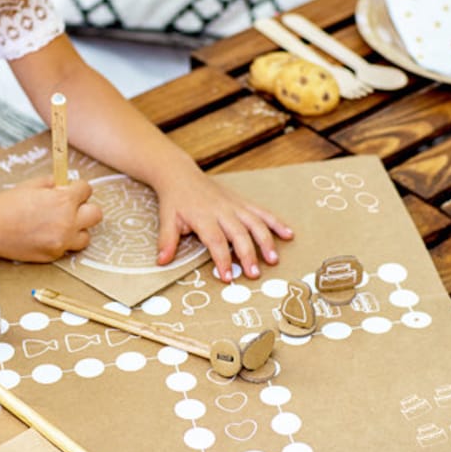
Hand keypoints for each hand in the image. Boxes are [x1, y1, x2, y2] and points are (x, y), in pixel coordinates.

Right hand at [0, 175, 102, 261]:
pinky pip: (67, 248)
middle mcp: (67, 222)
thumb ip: (54, 184)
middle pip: (96, 214)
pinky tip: (46, 235)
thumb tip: (66, 186)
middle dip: (85, 208)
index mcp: (64, 200)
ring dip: (77, 229)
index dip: (78, 189)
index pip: (87, 190)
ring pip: (86, 236)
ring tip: (61, 225)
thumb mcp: (33, 185)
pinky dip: (61, 242)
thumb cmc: (8, 204)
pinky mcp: (53, 256)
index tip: (70, 190)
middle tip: (71, 208)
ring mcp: (61, 242)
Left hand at [154, 172, 292, 281]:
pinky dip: (276, 222)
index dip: (222, 260)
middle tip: (254, 274)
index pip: (215, 241)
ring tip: (273, 259)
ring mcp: (234, 206)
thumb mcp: (166, 219)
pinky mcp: (241, 202)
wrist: (180, 174)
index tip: (227, 276)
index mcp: (203, 217)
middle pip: (239, 234)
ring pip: (255, 223)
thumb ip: (167, 241)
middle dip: (248, 255)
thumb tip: (162, 261)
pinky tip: (288, 234)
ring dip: (266, 241)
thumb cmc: (175, 200)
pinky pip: (262, 212)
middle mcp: (222, 211)